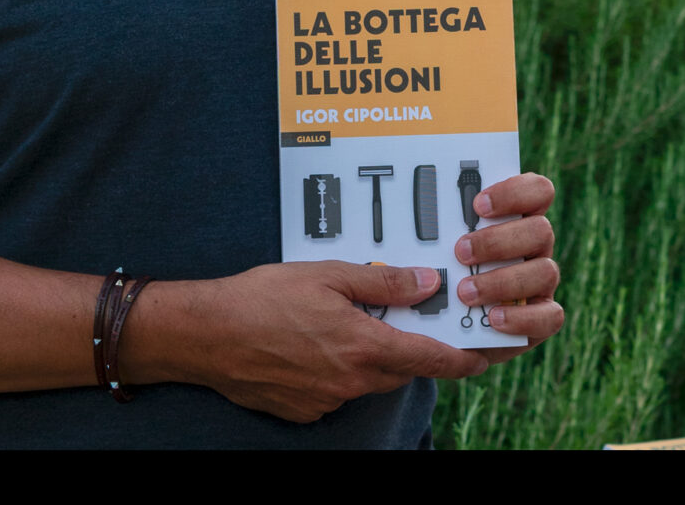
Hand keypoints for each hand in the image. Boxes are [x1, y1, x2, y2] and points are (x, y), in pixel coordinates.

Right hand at [181, 261, 489, 424]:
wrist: (203, 334)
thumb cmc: (260, 299)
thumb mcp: (328, 275)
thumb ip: (383, 282)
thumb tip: (426, 283)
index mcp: (361, 346)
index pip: (429, 359)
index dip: (461, 360)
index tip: (481, 357)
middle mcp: (348, 381)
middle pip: (401, 370)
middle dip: (410, 348)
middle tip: (404, 320)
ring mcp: (325, 400)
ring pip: (369, 381)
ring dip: (372, 359)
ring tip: (349, 325)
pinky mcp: (302, 410)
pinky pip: (338, 392)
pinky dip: (340, 371)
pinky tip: (317, 345)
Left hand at [453, 173, 563, 368]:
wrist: (444, 328)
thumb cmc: (440, 274)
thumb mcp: (435, 248)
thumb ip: (435, 229)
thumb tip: (418, 211)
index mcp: (518, 219)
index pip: (538, 191)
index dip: (515, 193)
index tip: (478, 205)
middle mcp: (535, 248)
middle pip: (541, 230)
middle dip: (498, 242)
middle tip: (461, 252)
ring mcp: (541, 282)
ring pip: (547, 271)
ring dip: (503, 281)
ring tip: (465, 292)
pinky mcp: (542, 317)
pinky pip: (550, 317)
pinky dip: (522, 318)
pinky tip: (493, 319)